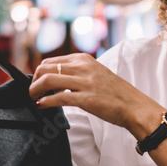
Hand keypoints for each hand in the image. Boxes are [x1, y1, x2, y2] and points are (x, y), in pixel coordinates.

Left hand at [30, 54, 155, 132]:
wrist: (133, 106)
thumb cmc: (115, 93)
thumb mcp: (96, 74)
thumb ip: (77, 73)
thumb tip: (56, 80)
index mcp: (84, 59)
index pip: (50, 61)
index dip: (38, 73)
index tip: (36, 83)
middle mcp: (83, 67)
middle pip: (45, 68)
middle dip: (34, 81)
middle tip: (32, 93)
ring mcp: (84, 82)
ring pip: (48, 80)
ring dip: (35, 91)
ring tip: (33, 99)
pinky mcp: (86, 98)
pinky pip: (58, 97)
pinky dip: (45, 102)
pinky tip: (42, 106)